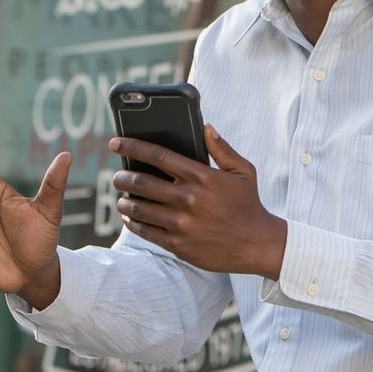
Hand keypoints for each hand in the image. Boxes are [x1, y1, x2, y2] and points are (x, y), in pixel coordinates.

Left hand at [111, 124, 286, 279]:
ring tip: (121, 197)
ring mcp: (181, 223)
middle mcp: (188, 199)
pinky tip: (130, 216)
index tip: (116, 143)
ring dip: (124, 200)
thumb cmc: (248, 204)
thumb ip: (222, 149)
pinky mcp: (178, 245)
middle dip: (122, 177)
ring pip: (139, 208)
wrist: (256, 244)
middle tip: (117, 176)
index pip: (159, 156)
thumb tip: (206, 126)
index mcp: (202, 177)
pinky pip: (146, 231)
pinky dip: (132, 222)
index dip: (133, 147)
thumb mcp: (243, 171)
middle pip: (142, 182)